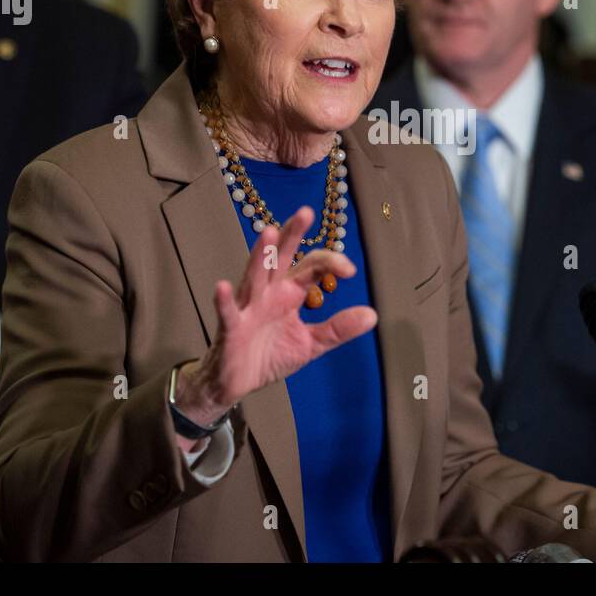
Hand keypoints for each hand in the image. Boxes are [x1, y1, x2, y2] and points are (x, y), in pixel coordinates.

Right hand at [174, 206, 376, 425]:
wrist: (239, 383)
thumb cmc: (271, 355)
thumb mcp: (311, 344)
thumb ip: (338, 328)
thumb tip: (372, 315)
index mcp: (290, 292)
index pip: (312, 266)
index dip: (331, 262)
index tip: (350, 270)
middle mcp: (269, 292)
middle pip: (282, 257)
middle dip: (292, 234)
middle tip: (306, 212)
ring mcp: (249, 307)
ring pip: (255, 276)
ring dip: (261, 255)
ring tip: (269, 233)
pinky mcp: (232, 328)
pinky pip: (228, 312)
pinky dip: (224, 300)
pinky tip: (222, 286)